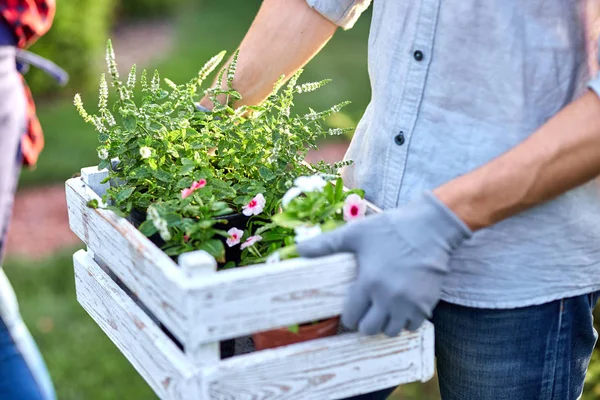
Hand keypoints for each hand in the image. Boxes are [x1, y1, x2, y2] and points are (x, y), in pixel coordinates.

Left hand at [297, 191, 470, 335]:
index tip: (351, 307)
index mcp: (368, 282)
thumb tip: (297, 249)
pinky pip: (413, 326)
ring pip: (392, 331)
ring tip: (382, 310)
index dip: (348, 314)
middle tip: (366, 310)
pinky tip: (401, 307)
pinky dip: (405, 321)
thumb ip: (326, 244)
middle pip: (370, 329)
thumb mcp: (355, 233)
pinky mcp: (427, 303)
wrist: (430, 227)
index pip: (351, 317)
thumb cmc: (390, 228)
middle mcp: (388, 298)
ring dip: (385, 324)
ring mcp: (409, 303)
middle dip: (365, 322)